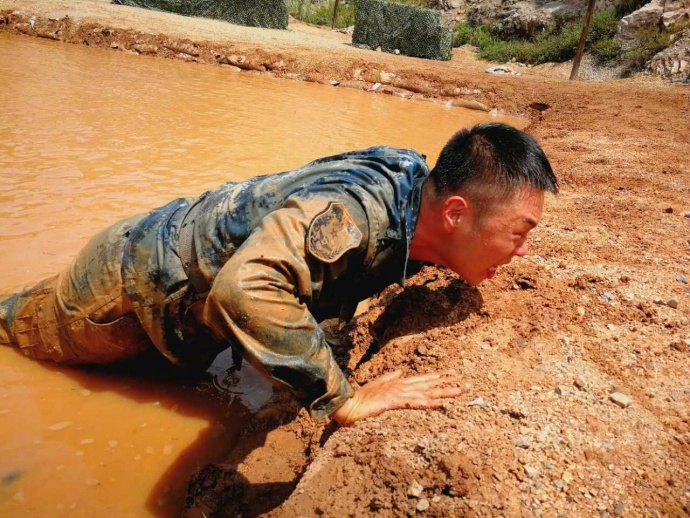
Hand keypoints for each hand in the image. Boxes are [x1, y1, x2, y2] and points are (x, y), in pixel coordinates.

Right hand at [330, 370, 462, 425]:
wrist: (348, 404)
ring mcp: (398, 393)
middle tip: (462, 382)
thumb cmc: (360, 398)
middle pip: (427, 384)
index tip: (450, 374)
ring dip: (442, 392)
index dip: (436, 377)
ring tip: (458, 391)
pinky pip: (414, 403)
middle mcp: (400, 386)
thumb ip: (389, 377)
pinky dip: (427, 403)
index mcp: (397, 383)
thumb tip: (400, 371)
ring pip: (425, 392)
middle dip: (445, 383)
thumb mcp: (377, 385)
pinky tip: (438, 404)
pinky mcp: (393, 402)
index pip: (421, 380)